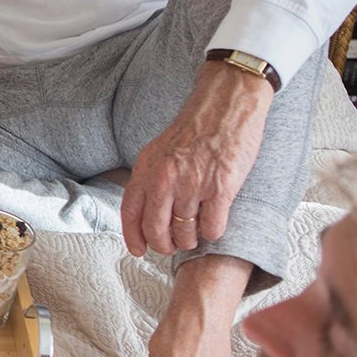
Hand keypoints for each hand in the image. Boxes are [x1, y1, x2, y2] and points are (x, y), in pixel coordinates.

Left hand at [121, 62, 272, 256]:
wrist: (225, 106)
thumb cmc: (194, 129)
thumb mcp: (158, 150)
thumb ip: (150, 179)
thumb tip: (144, 212)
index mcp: (147, 169)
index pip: (131, 213)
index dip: (133, 237)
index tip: (139, 250)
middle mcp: (165, 179)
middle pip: (156, 231)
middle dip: (165, 245)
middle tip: (174, 245)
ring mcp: (193, 185)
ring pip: (185, 234)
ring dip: (190, 241)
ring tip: (195, 234)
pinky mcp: (221, 189)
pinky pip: (212, 227)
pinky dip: (212, 232)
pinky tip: (214, 224)